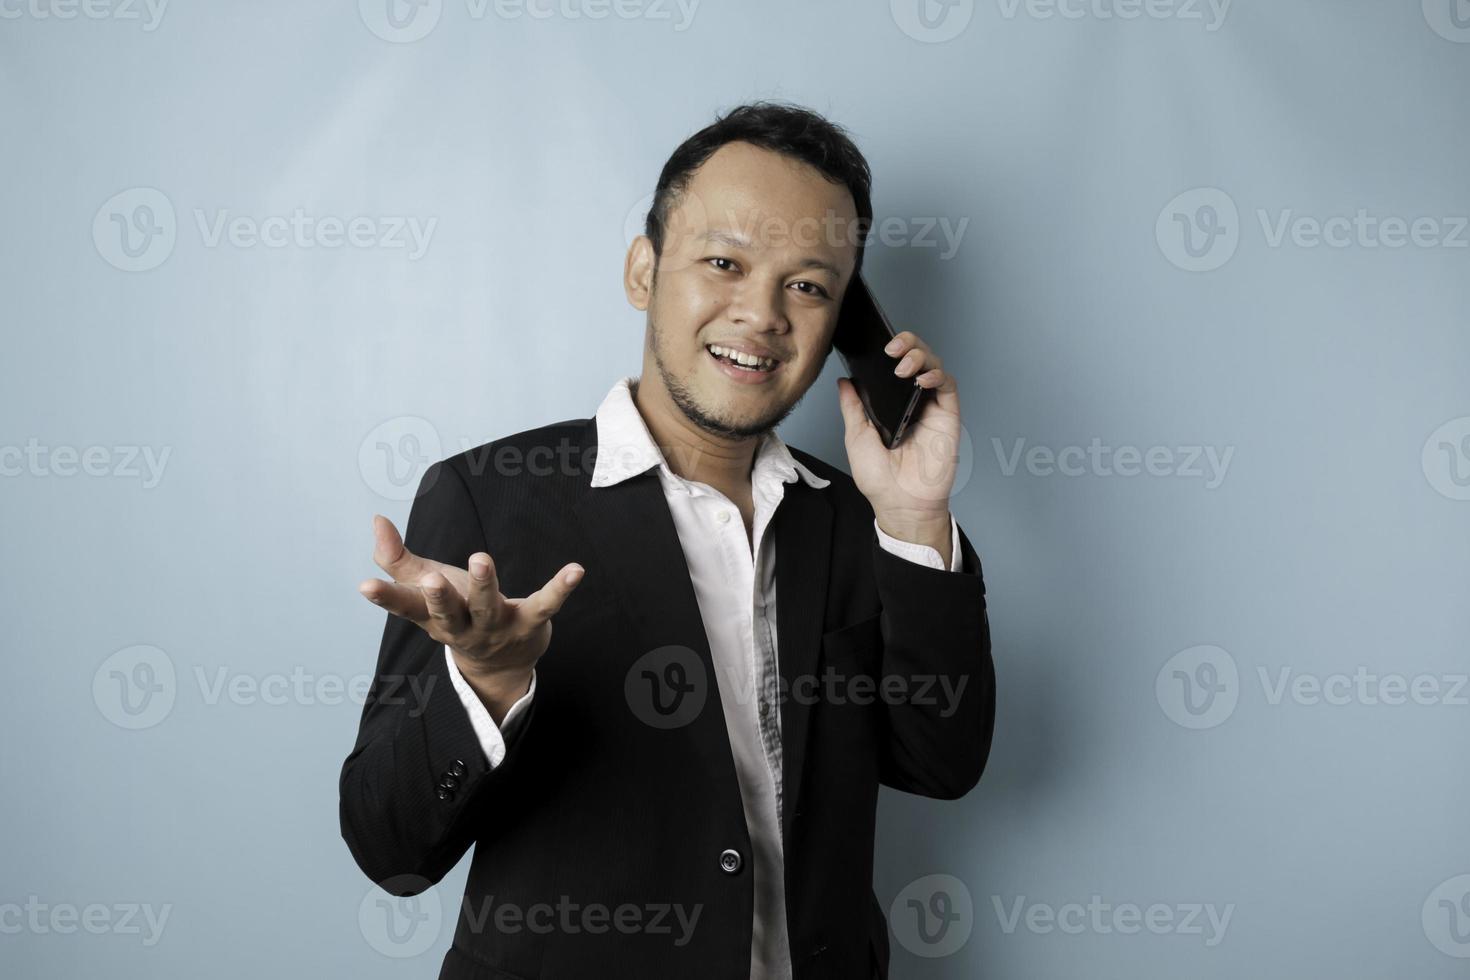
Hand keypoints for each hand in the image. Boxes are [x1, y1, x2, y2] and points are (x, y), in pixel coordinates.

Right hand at [357, 515, 583, 706]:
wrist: (499, 665)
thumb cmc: (456, 613)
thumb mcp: (424, 587)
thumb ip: (397, 558)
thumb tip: (376, 520)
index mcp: (432, 617)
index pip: (405, 607)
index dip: (385, 598)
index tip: (365, 586)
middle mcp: (461, 626)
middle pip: (447, 613)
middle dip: (440, 597)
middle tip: (432, 579)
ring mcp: (496, 628)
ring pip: (488, 608)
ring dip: (485, 585)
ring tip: (481, 560)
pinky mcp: (529, 623)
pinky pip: (545, 605)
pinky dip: (560, 588)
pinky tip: (575, 570)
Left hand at [836, 330, 959, 545]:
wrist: (900, 503)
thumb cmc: (879, 478)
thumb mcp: (856, 436)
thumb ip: (853, 407)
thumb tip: (844, 382)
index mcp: (890, 404)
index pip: (894, 366)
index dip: (891, 350)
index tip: (878, 346)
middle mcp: (912, 401)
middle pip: (917, 358)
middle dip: (908, 343)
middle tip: (892, 348)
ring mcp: (931, 407)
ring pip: (934, 366)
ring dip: (921, 356)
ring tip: (904, 365)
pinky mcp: (948, 416)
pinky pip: (948, 386)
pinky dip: (938, 375)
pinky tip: (923, 379)